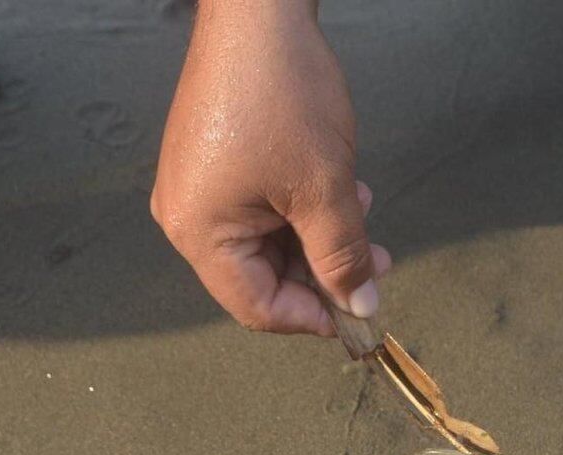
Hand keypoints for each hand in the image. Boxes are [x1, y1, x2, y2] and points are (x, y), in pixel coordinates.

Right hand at [151, 0, 390, 334]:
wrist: (258, 9)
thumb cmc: (282, 95)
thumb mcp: (324, 188)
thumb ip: (343, 255)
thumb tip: (360, 305)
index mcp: (198, 232)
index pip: (256, 307)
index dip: (313, 316)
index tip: (360, 310)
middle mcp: (186, 217)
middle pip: (261, 277)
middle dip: (323, 272)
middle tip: (377, 262)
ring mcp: (196, 188)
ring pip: (267, 242)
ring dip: (319, 237)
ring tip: (363, 211)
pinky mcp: (212, 163)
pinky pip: (258, 209)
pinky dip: (301, 210)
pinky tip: (340, 188)